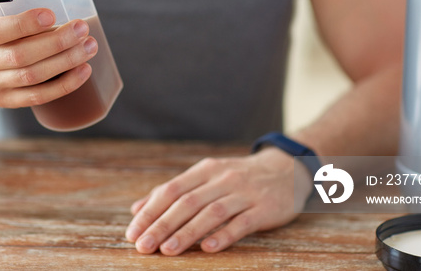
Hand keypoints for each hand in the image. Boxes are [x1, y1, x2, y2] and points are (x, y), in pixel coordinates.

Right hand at [0, 7, 97, 107]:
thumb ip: (9, 1)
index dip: (24, 24)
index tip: (52, 14)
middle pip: (19, 56)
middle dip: (56, 43)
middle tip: (82, 28)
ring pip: (32, 77)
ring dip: (66, 62)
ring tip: (89, 47)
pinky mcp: (3, 101)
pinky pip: (37, 97)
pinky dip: (63, 85)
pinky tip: (83, 72)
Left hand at [125, 148, 310, 254]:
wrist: (288, 169)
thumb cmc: (239, 178)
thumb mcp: (206, 176)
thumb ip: (174, 192)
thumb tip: (137, 209)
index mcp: (205, 170)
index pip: (171, 190)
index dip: (150, 211)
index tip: (133, 232)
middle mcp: (222, 179)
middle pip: (187, 202)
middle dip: (162, 225)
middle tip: (143, 246)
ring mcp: (244, 193)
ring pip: (211, 213)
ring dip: (187, 232)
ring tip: (167, 251)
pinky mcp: (264, 209)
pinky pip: (242, 223)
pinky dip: (224, 235)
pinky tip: (208, 248)